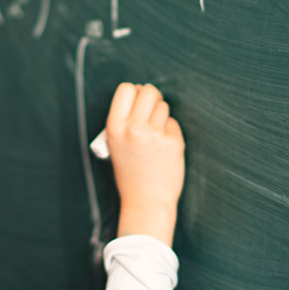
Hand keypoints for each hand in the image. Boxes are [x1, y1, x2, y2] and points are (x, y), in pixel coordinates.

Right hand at [105, 83, 184, 245]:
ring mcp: (154, 134)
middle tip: (151, 110)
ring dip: (161, 115)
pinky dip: (170, 131)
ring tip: (155, 134)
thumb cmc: (130, 173)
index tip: (137, 100)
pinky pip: (173, 123)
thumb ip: (124, 119)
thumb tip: (140, 92)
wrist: (146, 201)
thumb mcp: (115, 144)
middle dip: (151, 97)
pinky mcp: (173, 142)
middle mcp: (133, 128)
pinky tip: (164, 147)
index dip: (134, 91)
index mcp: (114, 127)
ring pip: (163, 106)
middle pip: (148, 91)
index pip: (126, 89)